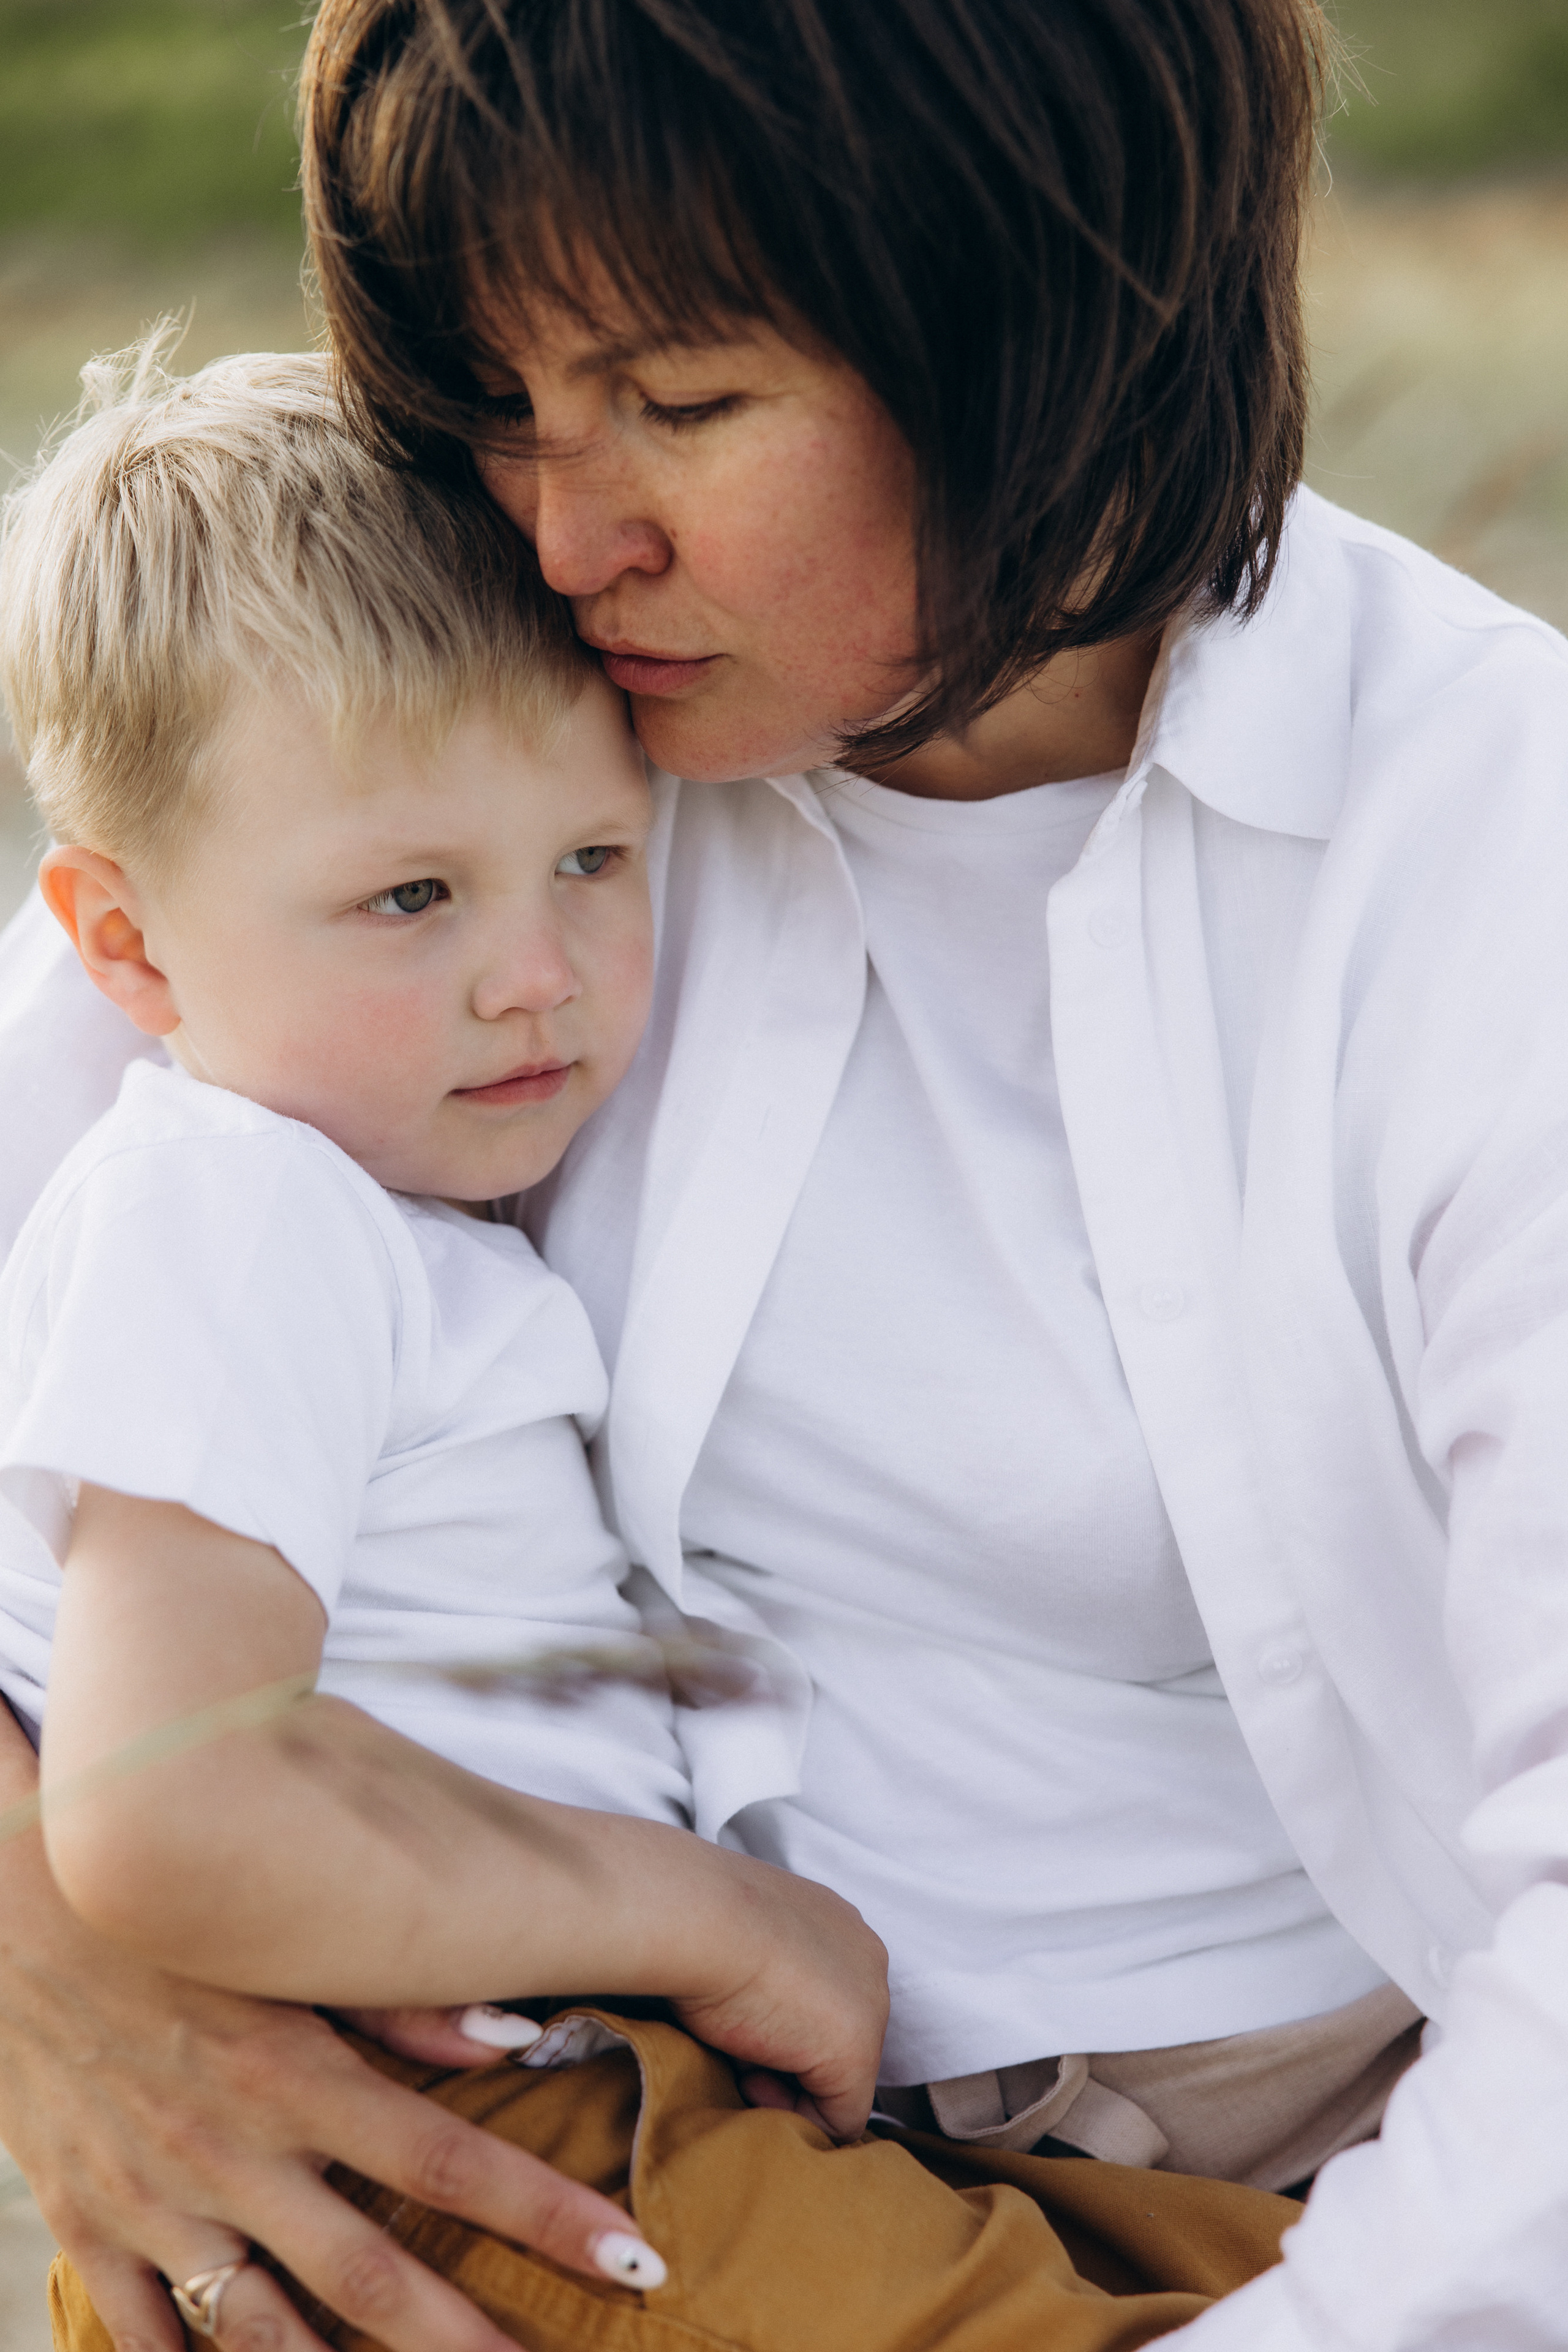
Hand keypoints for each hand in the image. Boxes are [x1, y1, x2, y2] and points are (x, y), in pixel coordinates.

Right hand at [0, 1721, 661, 2351]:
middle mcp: (235, 2151)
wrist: (17, 1909)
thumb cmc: (180, 1916)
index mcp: (300, 2072)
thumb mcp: (293, 1945)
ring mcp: (156, 2203)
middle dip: (469, 2343)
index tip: (637, 2261)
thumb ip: (408, 1998)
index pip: (454, 2163)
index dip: (551, 2217)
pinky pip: (147, 2339)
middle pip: (372, 2282)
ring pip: (266, 2337)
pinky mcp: (91, 2226)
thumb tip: (523, 2038)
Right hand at [667, 1856, 889, 2141]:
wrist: (696, 1919)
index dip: (779, 2023)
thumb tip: (751, 2011)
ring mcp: (870, 2004)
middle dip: (786, 2057)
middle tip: (735, 2050)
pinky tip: (750, 2080)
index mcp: (836, 1924)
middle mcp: (866, 1957)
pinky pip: (841, 2117)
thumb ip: (761, 1967)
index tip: (739, 2022)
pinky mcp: (857, 2053)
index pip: (822, 1996)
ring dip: (788, 2083)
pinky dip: (795, 2117)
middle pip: (834, 2036)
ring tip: (738, 2060)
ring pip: (839, 2078)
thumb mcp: (739, 1938)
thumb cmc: (700, 1922)